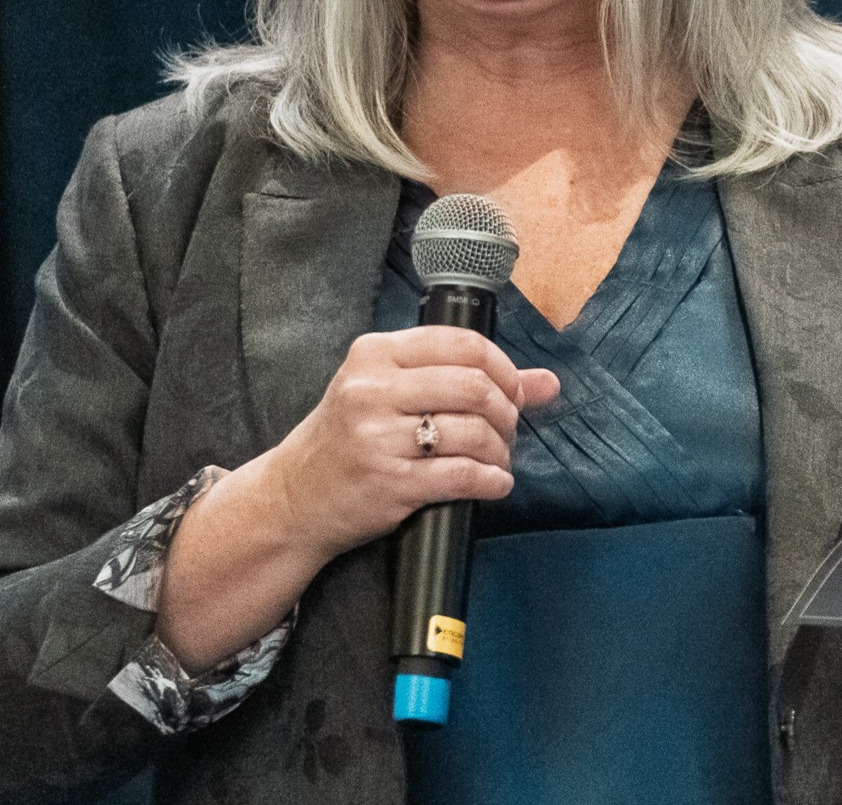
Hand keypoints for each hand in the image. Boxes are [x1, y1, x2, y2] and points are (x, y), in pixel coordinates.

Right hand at [258, 326, 560, 559]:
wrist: (295, 496)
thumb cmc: (347, 438)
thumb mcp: (389, 391)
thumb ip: (462, 376)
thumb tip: (546, 382)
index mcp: (373, 354)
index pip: (462, 344)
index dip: (503, 368)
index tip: (512, 391)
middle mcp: (373, 390)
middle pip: (474, 387)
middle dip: (507, 411)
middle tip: (507, 429)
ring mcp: (378, 438)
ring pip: (473, 433)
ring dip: (501, 451)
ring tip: (498, 459)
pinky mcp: (389, 483)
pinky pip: (462, 476)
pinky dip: (491, 481)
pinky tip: (493, 483)